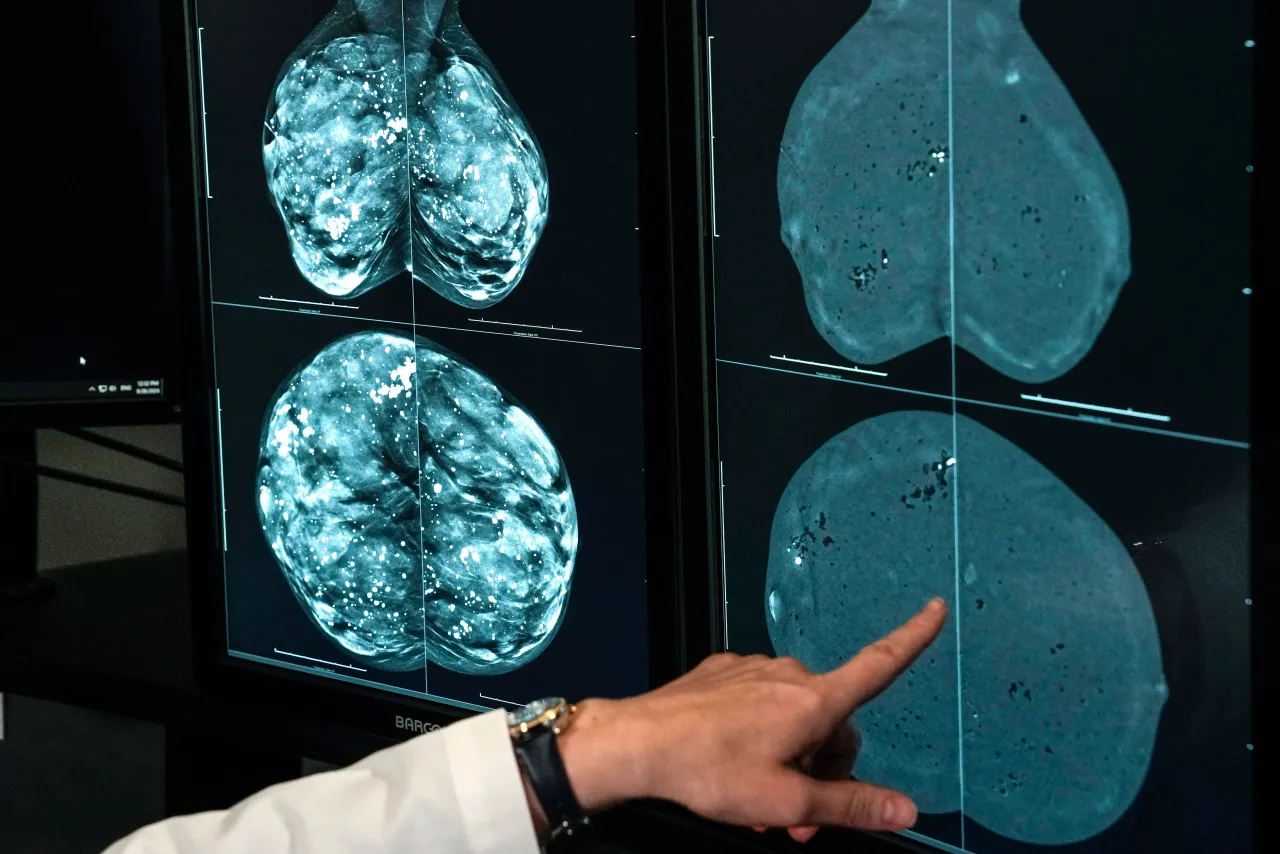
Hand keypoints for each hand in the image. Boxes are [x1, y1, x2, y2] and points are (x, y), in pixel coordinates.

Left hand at [552, 598, 947, 842]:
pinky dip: (759, 733)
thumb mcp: (786, 801)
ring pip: (793, 714)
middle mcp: (789, 674)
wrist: (639, 743)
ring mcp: (753, 669)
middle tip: (794, 817)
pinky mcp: (724, 672)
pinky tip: (732, 760)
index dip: (912, 637)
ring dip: (789, 755)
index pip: (878, 664)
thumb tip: (904, 808)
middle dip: (823, 766)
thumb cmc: (709, 770)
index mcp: (814, 701)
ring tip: (758, 798)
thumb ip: (849, 804)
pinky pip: (758, 701)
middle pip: (833, 720)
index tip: (935, 609)